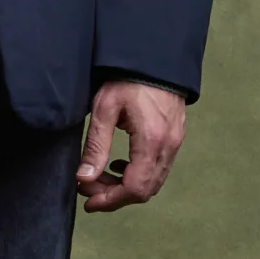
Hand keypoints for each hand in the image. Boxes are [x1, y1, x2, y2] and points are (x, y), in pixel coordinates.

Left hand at [76, 80, 186, 212]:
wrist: (154, 57)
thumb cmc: (127, 79)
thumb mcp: (104, 109)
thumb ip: (96, 146)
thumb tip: (84, 178)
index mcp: (151, 140)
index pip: (134, 188)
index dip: (110, 200)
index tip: (88, 201)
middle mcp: (168, 146)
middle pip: (145, 190)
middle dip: (114, 196)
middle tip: (88, 188)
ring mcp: (175, 143)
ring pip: (153, 182)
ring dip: (125, 187)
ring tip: (98, 177)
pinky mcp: (175, 138)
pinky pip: (159, 169)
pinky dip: (138, 175)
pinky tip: (119, 165)